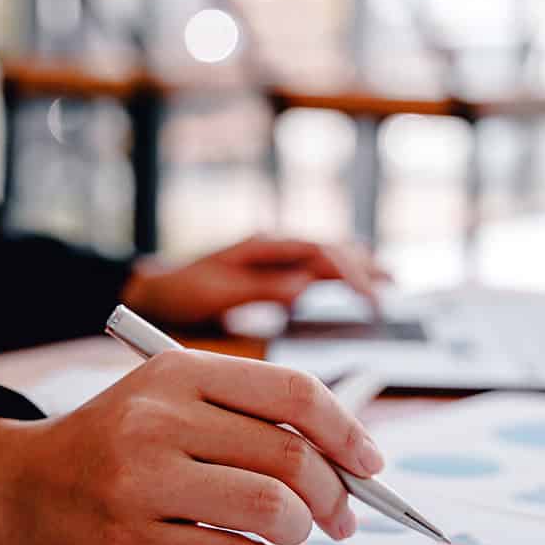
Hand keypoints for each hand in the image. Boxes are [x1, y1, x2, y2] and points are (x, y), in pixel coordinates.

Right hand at [0, 351, 384, 544]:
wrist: (21, 486)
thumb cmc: (116, 444)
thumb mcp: (171, 399)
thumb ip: (248, 415)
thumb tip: (347, 460)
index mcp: (179, 373)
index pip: (293, 392)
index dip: (346, 431)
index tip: (371, 464)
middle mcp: (160, 419)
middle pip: (290, 455)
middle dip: (334, 494)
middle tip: (341, 517)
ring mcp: (142, 480)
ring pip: (270, 507)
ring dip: (299, 530)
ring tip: (290, 534)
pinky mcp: (130, 540)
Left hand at [121, 235, 388, 325]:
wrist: (154, 289)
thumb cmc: (181, 291)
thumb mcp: (218, 292)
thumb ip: (262, 289)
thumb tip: (305, 288)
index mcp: (264, 247)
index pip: (319, 252)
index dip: (349, 273)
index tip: (369, 297)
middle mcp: (274, 247)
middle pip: (331, 249)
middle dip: (363, 268)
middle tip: (389, 290)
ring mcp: (275, 257)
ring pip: (328, 254)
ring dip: (359, 265)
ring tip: (390, 279)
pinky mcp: (274, 272)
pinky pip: (316, 267)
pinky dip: (342, 273)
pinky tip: (360, 280)